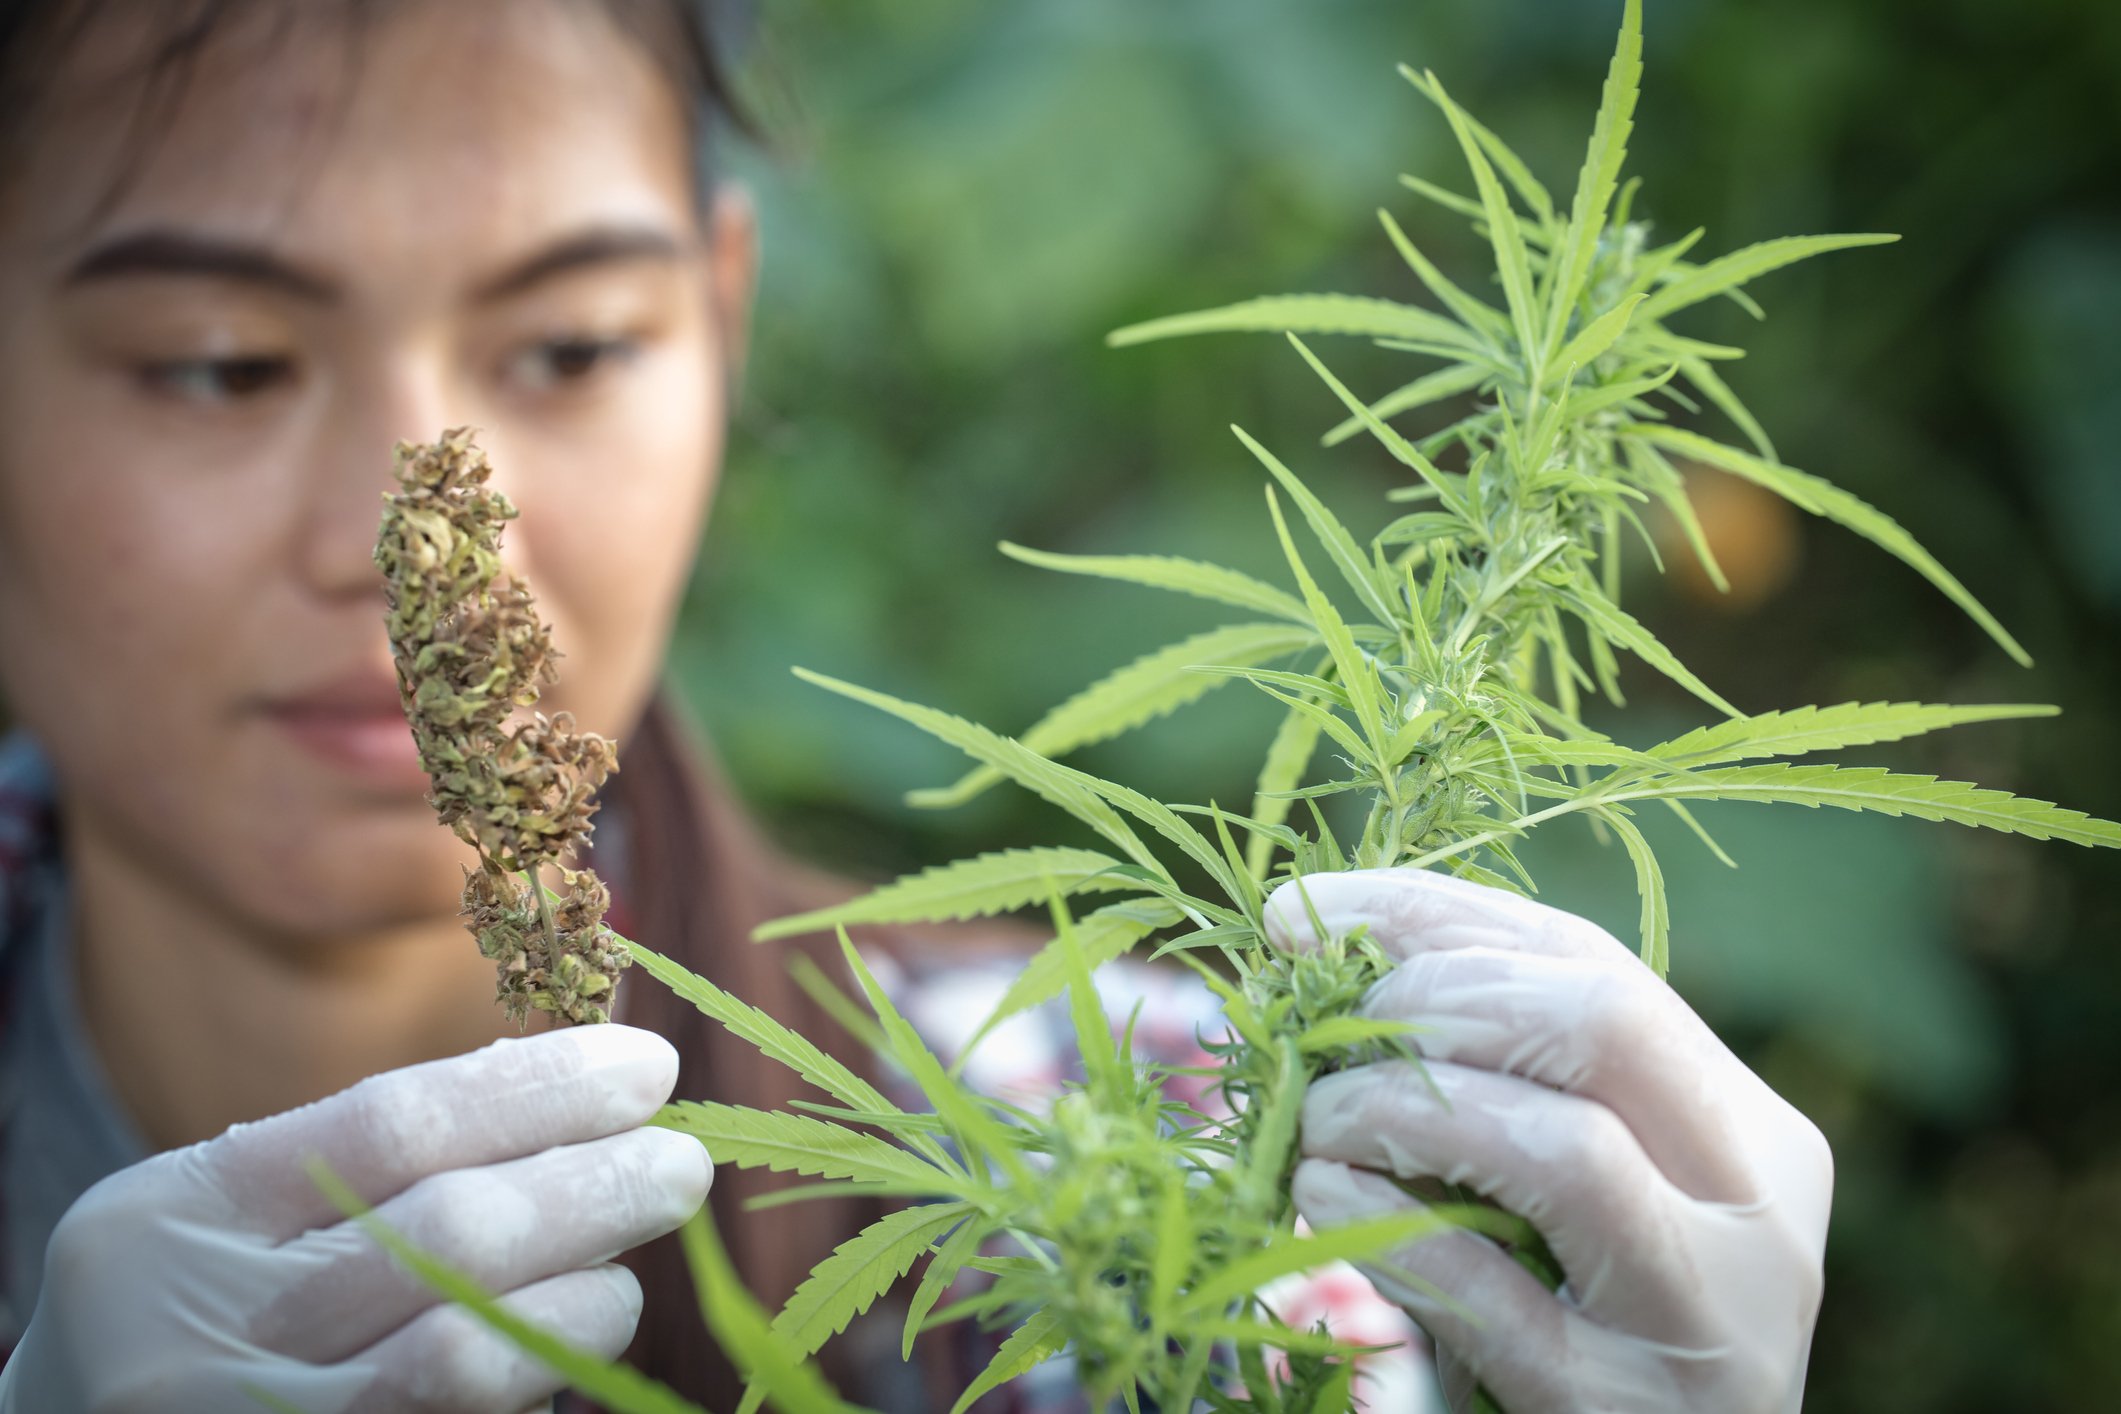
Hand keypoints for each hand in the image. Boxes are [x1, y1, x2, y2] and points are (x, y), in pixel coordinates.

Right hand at [0, 1024, 709, 1413]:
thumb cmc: (189, 1302)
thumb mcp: (227, 1210)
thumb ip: (373, 1158)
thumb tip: (577, 1084)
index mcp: (185, 1213)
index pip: (398, 1125)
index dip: (540, 1089)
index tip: (645, 1069)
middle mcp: (201, 1326)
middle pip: (449, 1237)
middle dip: (591, 1189)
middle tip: (682, 1162)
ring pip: (462, 1356)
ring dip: (582, 1300)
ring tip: (628, 1275)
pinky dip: (533, 1379)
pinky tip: (574, 1347)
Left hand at [1268, 869, 1830, 1413]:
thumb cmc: (1577, 1332)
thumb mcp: (1570, 1197)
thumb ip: (1505, 1085)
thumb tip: (1321, 945)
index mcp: (1751, 1133)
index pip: (1596, 965)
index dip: (1436, 919)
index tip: (1303, 915)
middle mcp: (1759, 1215)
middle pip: (1604, 1024)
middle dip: (1432, 999)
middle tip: (1320, 1036)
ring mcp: (1706, 1324)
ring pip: (1566, 1150)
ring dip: (1404, 1111)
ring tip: (1314, 1126)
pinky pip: (1494, 1295)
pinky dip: (1388, 1228)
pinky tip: (1322, 1197)